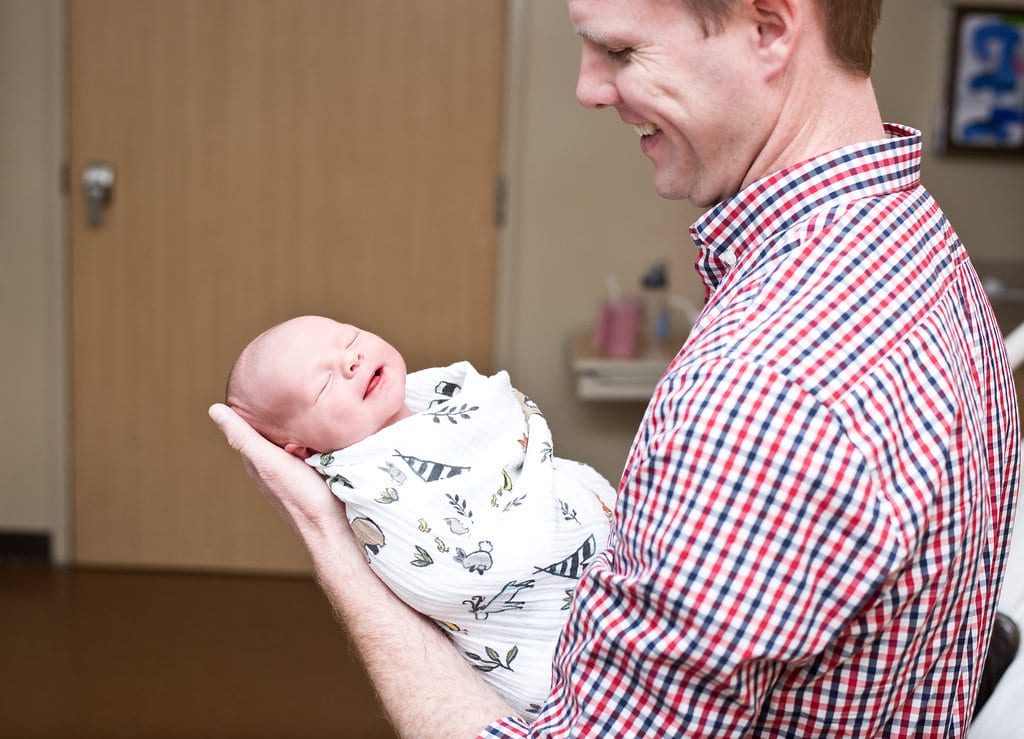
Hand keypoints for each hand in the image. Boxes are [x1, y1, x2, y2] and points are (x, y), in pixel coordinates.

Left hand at [207, 403, 350, 545]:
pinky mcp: (311, 476)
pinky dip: (309, 439)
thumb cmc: (301, 495)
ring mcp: (291, 474)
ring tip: (307, 408)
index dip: (254, 407)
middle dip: (277, 416)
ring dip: (295, 427)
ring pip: (289, 442)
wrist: (331, 528)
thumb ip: (244, 437)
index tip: (262, 385)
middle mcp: (271, 467)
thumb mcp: (270, 461)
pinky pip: (307, 451)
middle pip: (271, 433)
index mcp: (257, 461)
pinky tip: (319, 432)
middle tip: (290, 393)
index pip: (249, 426)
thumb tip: (215, 409)